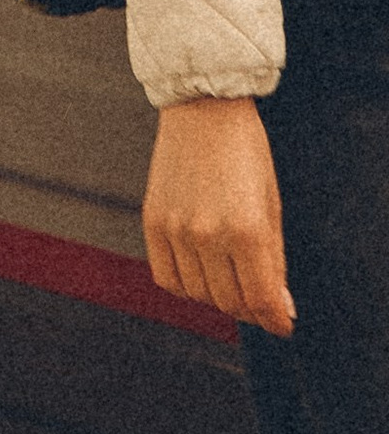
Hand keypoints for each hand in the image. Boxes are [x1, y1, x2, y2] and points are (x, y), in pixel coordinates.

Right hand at [145, 96, 293, 333]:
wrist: (204, 109)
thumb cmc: (245, 151)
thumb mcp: (272, 206)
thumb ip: (275, 261)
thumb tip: (281, 308)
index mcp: (246, 230)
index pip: (261, 300)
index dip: (275, 320)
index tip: (282, 324)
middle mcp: (208, 234)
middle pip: (229, 302)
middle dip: (250, 309)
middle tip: (260, 300)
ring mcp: (176, 229)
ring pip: (198, 295)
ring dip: (219, 298)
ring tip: (231, 281)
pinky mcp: (153, 221)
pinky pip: (167, 277)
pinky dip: (186, 286)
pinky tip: (200, 274)